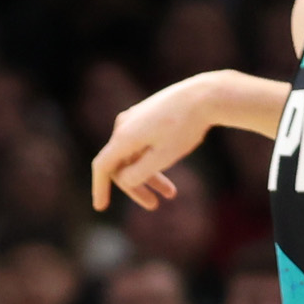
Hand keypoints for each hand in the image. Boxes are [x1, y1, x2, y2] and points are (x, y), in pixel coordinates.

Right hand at [91, 78, 214, 212]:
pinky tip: (170, 166)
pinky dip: (152, 159)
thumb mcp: (163, 157)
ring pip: (134, 154)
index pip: (102, 166)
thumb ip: (139, 173)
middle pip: (121, 164)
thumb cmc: (184, 127)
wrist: (204, 96)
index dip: (99, 188)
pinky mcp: (146, 114)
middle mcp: (124, 125)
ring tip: (171, 194)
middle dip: (136, 187)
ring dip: (150, 175)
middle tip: (154, 205)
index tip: (101, 207)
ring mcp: (135, 118)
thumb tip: (123, 180)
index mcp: (124, 136)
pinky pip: (142, 143)